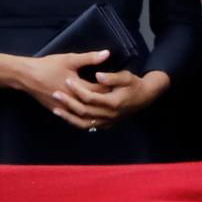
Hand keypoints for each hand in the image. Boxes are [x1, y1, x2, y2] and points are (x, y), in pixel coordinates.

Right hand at [0, 50, 111, 116]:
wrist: (25, 76)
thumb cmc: (48, 66)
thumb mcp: (70, 59)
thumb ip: (89, 58)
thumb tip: (107, 54)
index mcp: (76, 87)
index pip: (98, 91)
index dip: (110, 89)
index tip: (122, 86)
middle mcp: (70, 101)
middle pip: (92, 104)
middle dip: (104, 100)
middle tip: (118, 97)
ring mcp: (62, 108)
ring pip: (82, 114)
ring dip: (94, 110)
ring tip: (107, 106)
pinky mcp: (56, 110)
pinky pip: (72, 116)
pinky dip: (82, 116)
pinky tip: (91, 114)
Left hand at [54, 70, 169, 130]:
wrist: (145, 97)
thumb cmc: (135, 84)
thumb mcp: (126, 77)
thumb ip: (111, 77)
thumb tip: (97, 75)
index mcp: (113, 102)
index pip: (90, 97)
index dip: (77, 89)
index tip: (67, 81)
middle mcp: (108, 115)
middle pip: (83, 111)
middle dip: (68, 102)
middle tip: (55, 93)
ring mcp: (107, 122)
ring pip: (83, 122)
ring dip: (68, 117)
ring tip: (56, 109)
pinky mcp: (106, 125)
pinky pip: (88, 126)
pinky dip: (76, 122)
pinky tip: (68, 117)